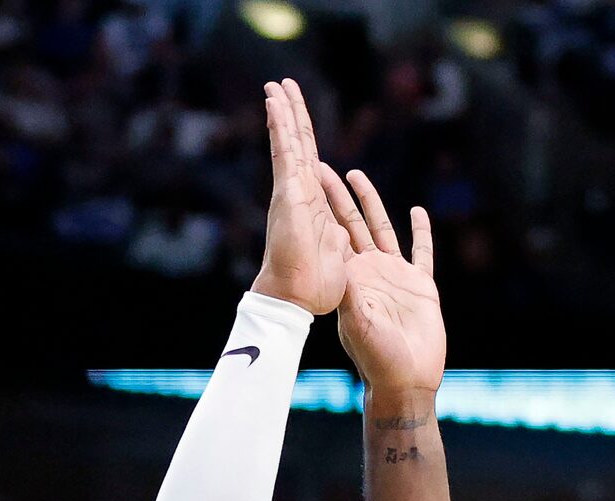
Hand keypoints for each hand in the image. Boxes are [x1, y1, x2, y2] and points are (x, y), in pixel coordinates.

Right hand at [252, 79, 350, 315]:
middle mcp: (300, 195)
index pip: (310, 164)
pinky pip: (284, 152)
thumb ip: (336, 240)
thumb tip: (340, 234)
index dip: (305, 140)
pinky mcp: (288, 192)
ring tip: (276, 85)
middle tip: (282, 87)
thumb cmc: (315, 288)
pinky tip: (273, 102)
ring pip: (289, 142)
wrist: (296, 301)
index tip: (298, 119)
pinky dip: (279, 126)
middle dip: (292, 116)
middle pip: (298, 146)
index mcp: (313, 207)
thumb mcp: (336, 257)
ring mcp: (292, 192)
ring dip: (283, 112)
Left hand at [318, 166, 443, 397]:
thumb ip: (352, 297)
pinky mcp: (420, 286)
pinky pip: (422, 252)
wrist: (406, 380)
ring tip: (358, 176)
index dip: (323, 207)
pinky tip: (418, 212)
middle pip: (352, 223)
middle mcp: (370, 272)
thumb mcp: (360, 325)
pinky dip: (421, 232)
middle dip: (338, 196)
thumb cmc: (378, 359)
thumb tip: (340, 271)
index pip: (334, 234)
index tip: (311, 180)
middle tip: (322, 166)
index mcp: (352, 278)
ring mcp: (395, 277)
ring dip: (371, 203)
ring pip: (382, 229)